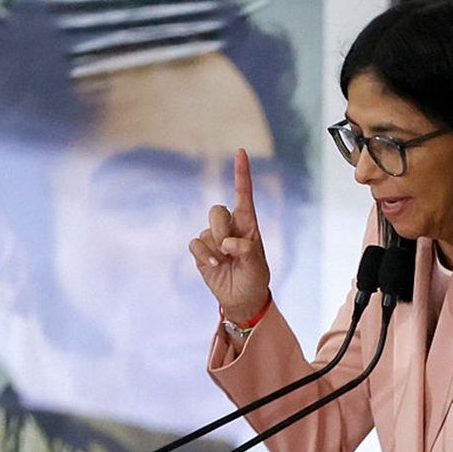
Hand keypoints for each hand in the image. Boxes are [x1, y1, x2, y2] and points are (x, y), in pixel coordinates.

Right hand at [189, 149, 271, 323]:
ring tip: (226, 263)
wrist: (241, 299)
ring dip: (215, 248)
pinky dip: (203, 255)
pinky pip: (195, 243)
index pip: (243, 194)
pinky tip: (213, 265)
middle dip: (221, 229)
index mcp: (249, 224)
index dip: (241, 173)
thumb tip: (226, 242)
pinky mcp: (201, 250)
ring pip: (206, 229)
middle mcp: (230, 226)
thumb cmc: (254, 279)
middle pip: (217, 210)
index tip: (241, 152)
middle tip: (229, 249)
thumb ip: (245, 250)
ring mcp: (214, 237)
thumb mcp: (257, 265)